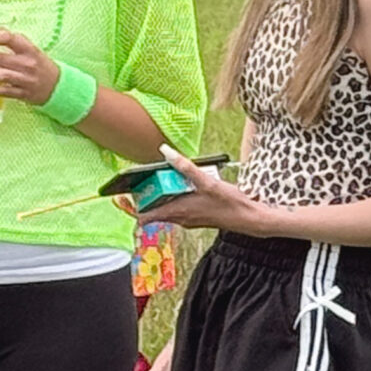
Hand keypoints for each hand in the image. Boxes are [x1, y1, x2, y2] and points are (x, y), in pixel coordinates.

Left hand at [0, 28, 58, 106]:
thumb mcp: (30, 49)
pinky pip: (5, 92)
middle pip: (1, 58)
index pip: (10, 38)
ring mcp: (26, 80)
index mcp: (30, 50)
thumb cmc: (40, 64)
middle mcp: (28, 64)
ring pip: (1, 75)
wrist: (58, 86)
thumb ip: (10, 40)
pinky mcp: (23, 94)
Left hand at [138, 147, 260, 233]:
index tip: (120, 197)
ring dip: (163, 193)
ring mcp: (188, 219)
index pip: (143, 217)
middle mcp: (180, 218)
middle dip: (147, 194)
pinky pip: (179, 207)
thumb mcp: (207, 181)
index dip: (130, 207)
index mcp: (177, 211)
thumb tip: (165, 151)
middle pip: (153, 209)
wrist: (250, 219)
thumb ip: (185, 166)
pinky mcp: (197, 217)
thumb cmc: (230, 203)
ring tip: (166, 176)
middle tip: (144, 177)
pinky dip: (177, 195)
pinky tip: (187, 183)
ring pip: (167, 207)